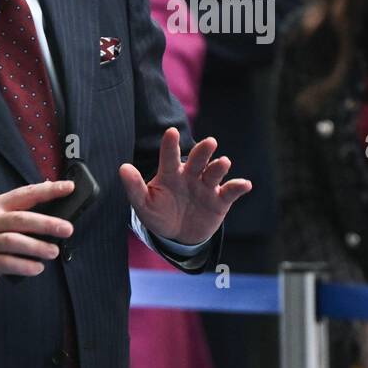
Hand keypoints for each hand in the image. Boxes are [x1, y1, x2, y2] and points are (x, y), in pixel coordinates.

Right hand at [0, 179, 74, 292]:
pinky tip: (37, 268)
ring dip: (37, 247)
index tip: (68, 187)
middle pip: (21, 219)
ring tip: (53, 252)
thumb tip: (58, 214)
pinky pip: (6, 263)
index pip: (26, 194)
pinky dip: (24, 266)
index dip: (48, 190)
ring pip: (14, 241)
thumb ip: (22, 215)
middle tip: (67, 229)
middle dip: (47, 223)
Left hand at [120, 129, 250, 246]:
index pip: (170, 156)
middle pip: (198, 160)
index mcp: (170, 173)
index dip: (170, 145)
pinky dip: (238, 187)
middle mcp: (191, 175)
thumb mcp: (143, 203)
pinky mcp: (220, 200)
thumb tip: (123, 167)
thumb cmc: (158, 213)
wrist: (176, 235)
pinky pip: (231, 192)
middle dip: (203, 151)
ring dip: (219, 167)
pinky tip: (244, 184)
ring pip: (214, 172)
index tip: (171, 132)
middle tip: (209, 142)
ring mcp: (207, 186)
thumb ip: (134, 187)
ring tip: (222, 163)